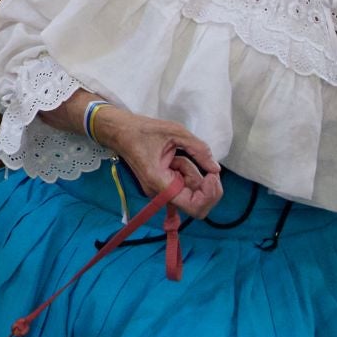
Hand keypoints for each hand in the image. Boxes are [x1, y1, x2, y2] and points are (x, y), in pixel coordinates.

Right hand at [90, 106, 224, 218]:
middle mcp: (160, 193)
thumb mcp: (176, 132)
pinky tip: (176, 160)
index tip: (211, 174)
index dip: (209, 194)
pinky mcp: (162, 188)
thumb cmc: (143, 130)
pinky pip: (183, 188)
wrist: (120, 131)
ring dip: (194, 175)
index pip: (194, 206)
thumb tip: (216, 169)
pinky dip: (187, 175)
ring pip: (191, 194)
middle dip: (206, 187)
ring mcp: (160, 193)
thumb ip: (199, 150)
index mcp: (160, 182)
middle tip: (206, 167)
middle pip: (197, 205)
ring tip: (179, 155)